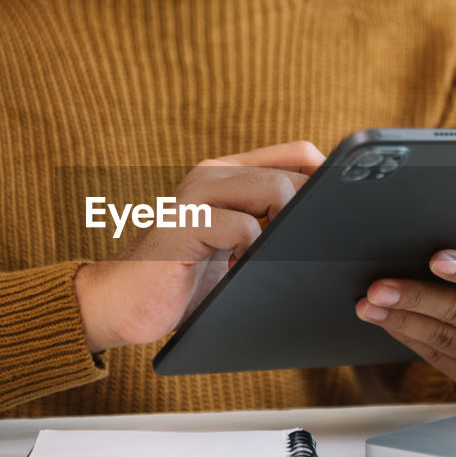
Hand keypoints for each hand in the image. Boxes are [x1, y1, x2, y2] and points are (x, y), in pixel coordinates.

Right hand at [74, 141, 324, 352]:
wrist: (120, 302)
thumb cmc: (182, 279)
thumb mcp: (234, 247)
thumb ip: (267, 226)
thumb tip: (328, 228)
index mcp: (227, 174)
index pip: (297, 154)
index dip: (326, 181)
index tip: (336, 218)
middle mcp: (212, 174)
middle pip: (293, 172)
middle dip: (311, 215)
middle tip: (301, 251)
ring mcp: (196, 195)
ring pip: (275, 191)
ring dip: (285, 232)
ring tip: (267, 260)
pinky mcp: (184, 224)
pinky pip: (244, 227)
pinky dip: (253, 254)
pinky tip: (238, 271)